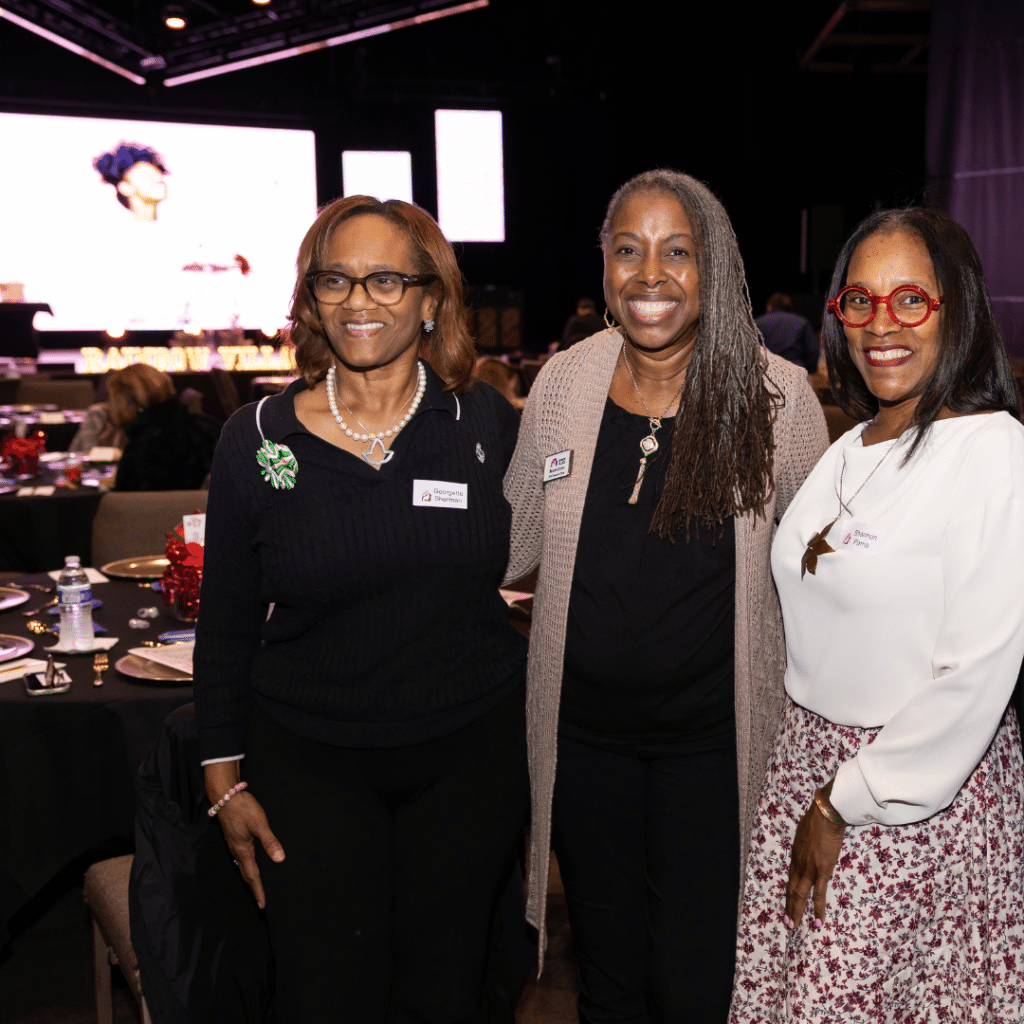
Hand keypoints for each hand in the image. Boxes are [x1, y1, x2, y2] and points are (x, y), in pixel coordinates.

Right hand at [215, 792, 284, 908]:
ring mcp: (234, 844)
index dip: (258, 890)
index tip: (263, 905)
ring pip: (243, 866)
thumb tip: (279, 859)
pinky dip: (247, 866)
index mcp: (243, 850)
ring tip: (258, 886)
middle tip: (260, 900)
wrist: (225, 795)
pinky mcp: (234, 837)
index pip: (253, 875)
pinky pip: (241, 857)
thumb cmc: (243, 808)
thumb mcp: (259, 823)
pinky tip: (252, 862)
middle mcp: (237, 851)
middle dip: (253, 887)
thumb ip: (269, 841)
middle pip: (246, 874)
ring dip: (250, 877)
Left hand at [784, 792, 845, 927]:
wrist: (825, 816)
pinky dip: (818, 909)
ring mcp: (810, 869)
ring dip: (796, 911)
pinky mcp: (822, 871)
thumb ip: (803, 844)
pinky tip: (818, 922)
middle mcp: (799, 865)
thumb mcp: (803, 833)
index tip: (788, 903)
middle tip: (787, 922)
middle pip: (792, 889)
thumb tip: (805, 847)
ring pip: (800, 895)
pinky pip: (819, 894)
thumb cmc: (816, 821)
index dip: (789, 892)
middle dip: (789, 907)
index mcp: (795, 856)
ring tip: (793, 925)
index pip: (790, 878)